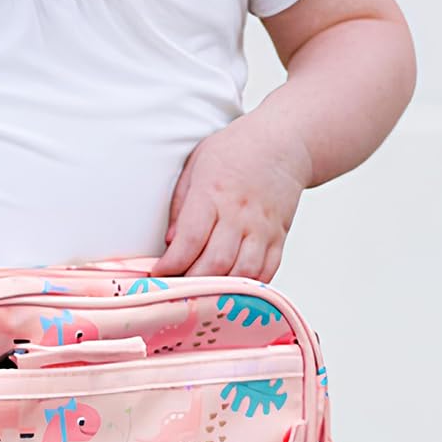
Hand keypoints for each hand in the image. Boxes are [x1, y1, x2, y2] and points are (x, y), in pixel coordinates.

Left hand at [149, 111, 310, 282]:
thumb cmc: (234, 150)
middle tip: (175, 292)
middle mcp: (240, 213)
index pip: (191, 238)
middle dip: (192, 283)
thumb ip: (180, 204)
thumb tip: (170, 243)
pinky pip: (266, 271)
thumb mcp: (196, 165)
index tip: (158, 275)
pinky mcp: (279, 237)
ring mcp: (263, 227)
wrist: (283, 143)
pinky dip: (249, 288)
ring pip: (243, 272)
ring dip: (220, 291)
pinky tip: (231, 292)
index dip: (172, 263)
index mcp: (213, 193)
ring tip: (200, 298)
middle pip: (216, 261)